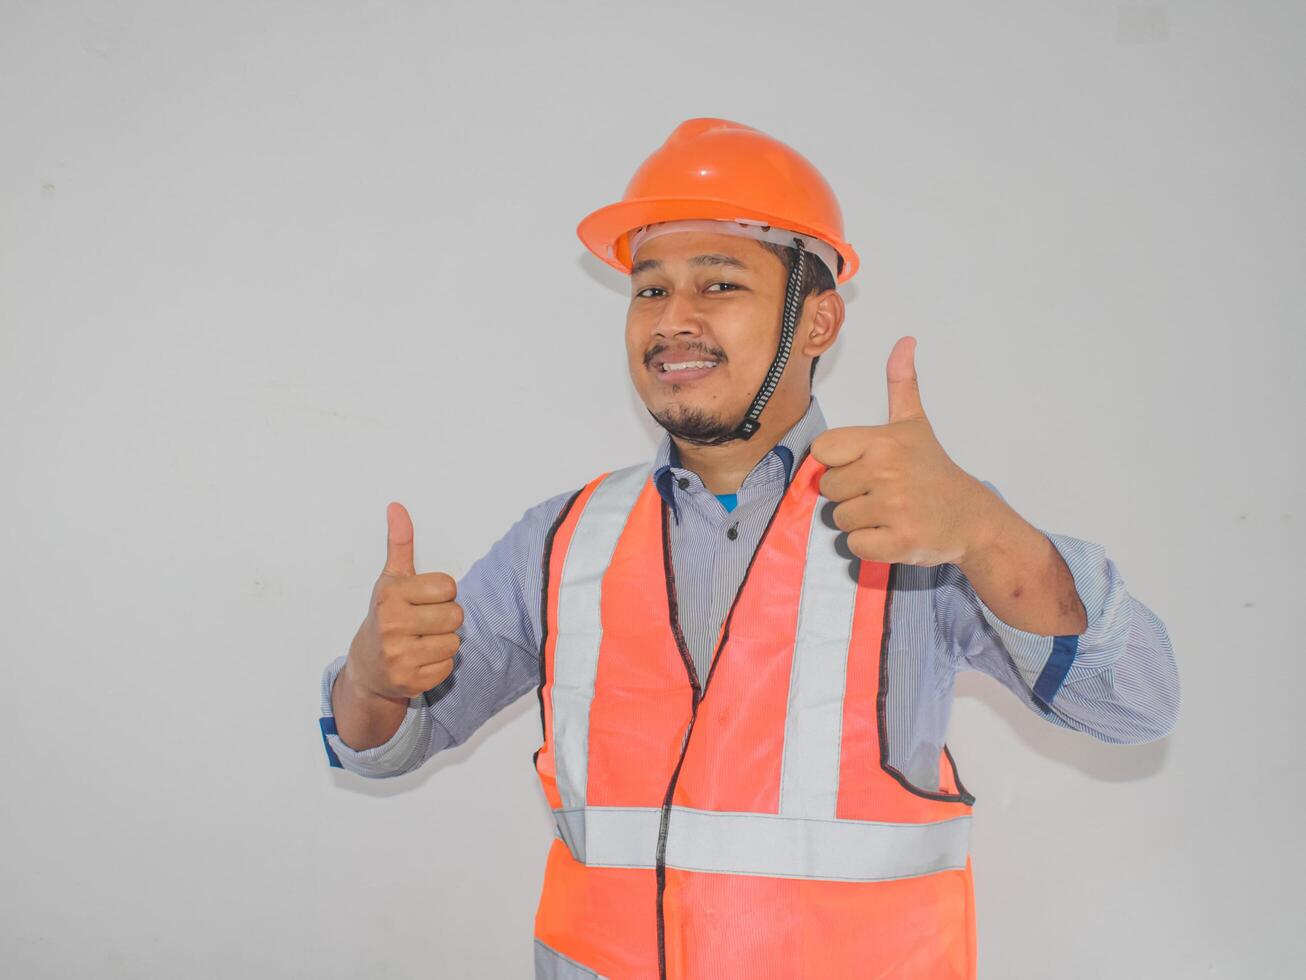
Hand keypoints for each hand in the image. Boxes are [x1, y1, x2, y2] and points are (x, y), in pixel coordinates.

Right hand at [344, 502, 462, 700]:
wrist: (366, 668)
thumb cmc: (386, 616)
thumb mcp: (391, 580)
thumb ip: (400, 544)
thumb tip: (397, 507)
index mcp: (391, 594)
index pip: (449, 587)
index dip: (442, 593)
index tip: (423, 600)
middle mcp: (391, 625)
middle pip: (456, 616)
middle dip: (446, 619)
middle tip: (425, 623)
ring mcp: (399, 656)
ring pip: (454, 642)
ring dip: (444, 642)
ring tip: (421, 641)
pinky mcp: (409, 681)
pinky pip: (448, 667)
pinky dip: (439, 664)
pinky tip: (419, 660)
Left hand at [809, 336, 1002, 566]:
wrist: (971, 517)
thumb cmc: (934, 471)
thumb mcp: (915, 424)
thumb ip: (902, 384)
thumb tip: (905, 342)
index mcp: (883, 442)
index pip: (822, 451)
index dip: (836, 462)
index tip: (861, 465)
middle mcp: (886, 472)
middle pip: (828, 489)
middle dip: (849, 494)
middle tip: (881, 492)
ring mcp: (893, 509)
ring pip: (839, 519)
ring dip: (860, 521)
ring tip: (888, 511)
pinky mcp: (898, 542)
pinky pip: (854, 545)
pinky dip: (869, 544)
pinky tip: (891, 532)